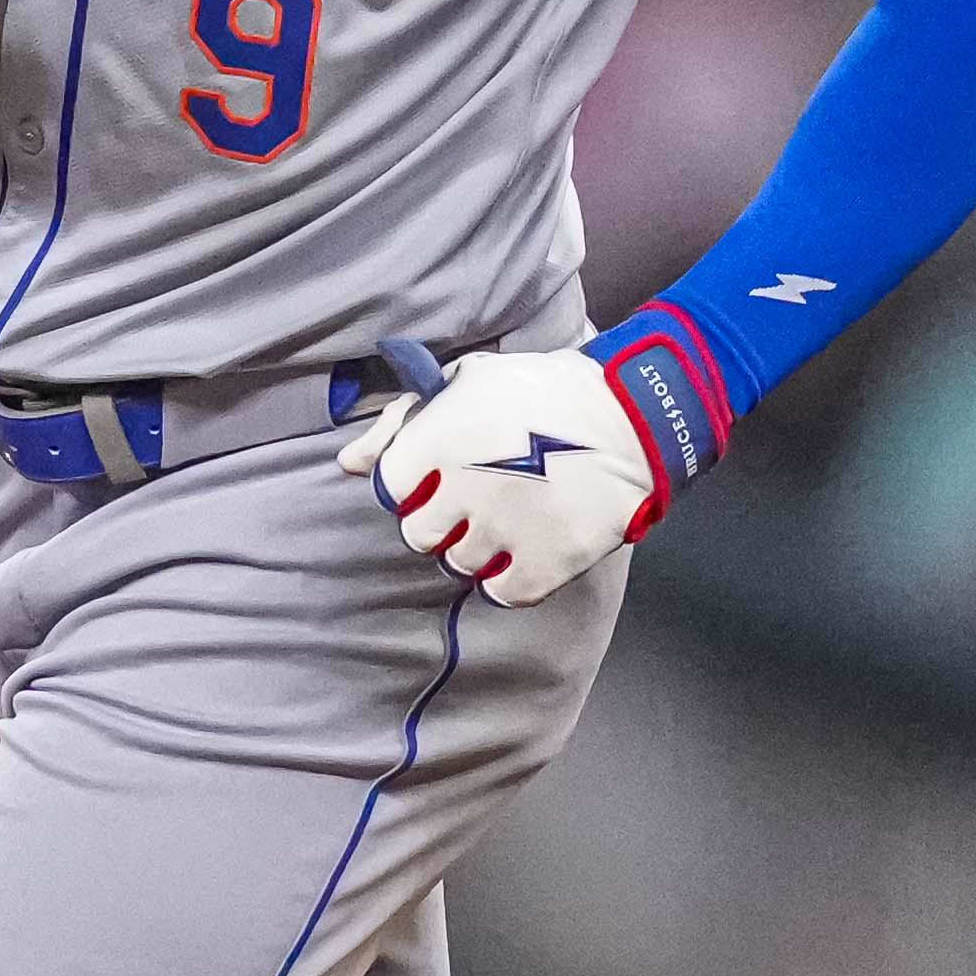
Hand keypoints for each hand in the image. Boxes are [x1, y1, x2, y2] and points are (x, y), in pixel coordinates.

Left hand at [339, 347, 676, 606]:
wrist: (628, 416)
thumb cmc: (538, 391)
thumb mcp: (463, 382)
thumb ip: (398, 422)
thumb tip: (347, 463)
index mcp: (433, 446)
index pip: (389, 490)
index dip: (414, 484)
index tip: (442, 473)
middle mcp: (459, 495)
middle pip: (419, 535)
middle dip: (443, 518)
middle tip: (480, 496)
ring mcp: (500, 535)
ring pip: (461, 565)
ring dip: (480, 547)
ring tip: (513, 515)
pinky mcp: (541, 566)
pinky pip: (502, 592)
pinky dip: (512, 577)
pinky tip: (529, 546)